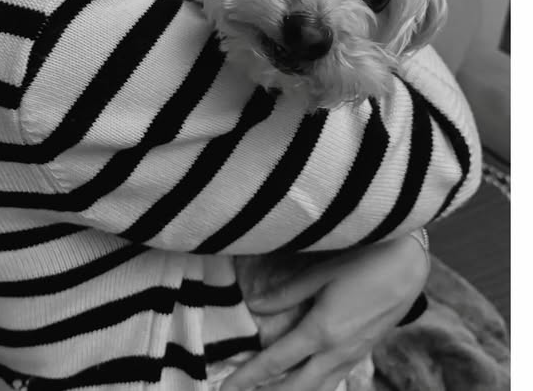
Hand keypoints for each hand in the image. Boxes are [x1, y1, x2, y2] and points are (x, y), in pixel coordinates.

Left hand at [221, 234, 429, 390]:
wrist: (410, 265)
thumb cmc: (364, 259)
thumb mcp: (322, 271)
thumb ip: (287, 292)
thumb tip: (256, 307)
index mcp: (322, 331)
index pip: (277, 361)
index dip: (249, 376)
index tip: (227, 387)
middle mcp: (337, 351)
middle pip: (297, 386)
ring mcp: (354, 355)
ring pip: (319, 388)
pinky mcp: (364, 351)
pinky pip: (335, 379)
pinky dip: (315, 387)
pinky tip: (306, 383)